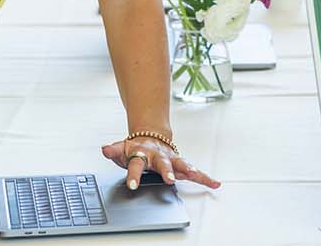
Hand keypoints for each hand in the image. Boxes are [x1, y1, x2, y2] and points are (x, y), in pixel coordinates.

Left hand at [102, 137, 220, 190]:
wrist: (151, 136)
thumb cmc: (136, 147)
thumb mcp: (122, 149)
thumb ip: (114, 151)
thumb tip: (105, 149)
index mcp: (143, 153)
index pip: (137, 165)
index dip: (134, 175)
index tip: (132, 185)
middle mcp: (159, 156)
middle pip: (163, 164)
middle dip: (167, 171)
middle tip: (169, 179)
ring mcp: (171, 159)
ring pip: (181, 163)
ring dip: (189, 169)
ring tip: (196, 174)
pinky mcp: (181, 164)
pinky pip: (195, 172)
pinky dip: (205, 177)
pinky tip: (215, 183)